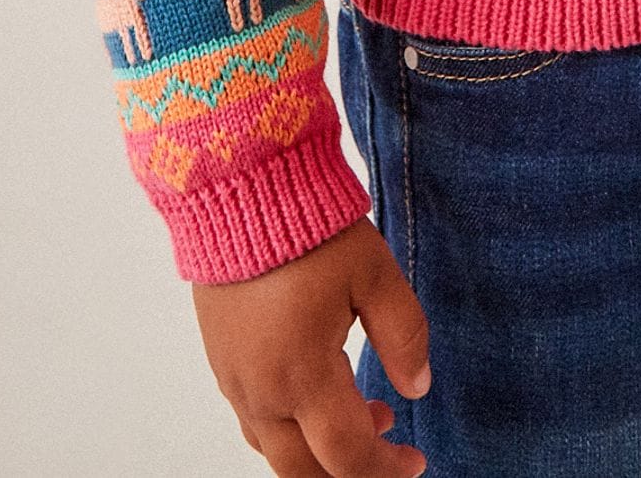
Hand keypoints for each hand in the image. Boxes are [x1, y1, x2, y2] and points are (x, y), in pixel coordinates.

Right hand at [192, 217, 430, 477]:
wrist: (238, 190)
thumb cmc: (307, 227)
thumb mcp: (373, 272)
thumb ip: (403, 334)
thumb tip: (419, 387)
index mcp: (301, 375)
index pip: (347, 455)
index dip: (386, 470)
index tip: (416, 462)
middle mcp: (260, 391)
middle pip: (305, 471)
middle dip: (352, 472)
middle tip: (391, 449)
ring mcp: (234, 380)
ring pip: (276, 451)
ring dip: (320, 451)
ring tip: (366, 415)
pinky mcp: (222, 362)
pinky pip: (255, 421)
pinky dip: (291, 428)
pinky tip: (319, 394)